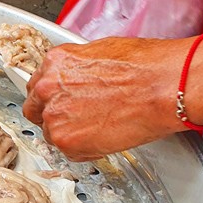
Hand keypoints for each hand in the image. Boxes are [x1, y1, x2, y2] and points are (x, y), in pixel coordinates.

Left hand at [23, 37, 185, 161]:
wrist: (167, 87)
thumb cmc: (147, 67)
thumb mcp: (103, 51)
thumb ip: (77, 68)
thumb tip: (75, 78)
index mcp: (55, 63)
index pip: (37, 86)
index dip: (50, 96)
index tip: (60, 101)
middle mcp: (48, 89)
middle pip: (36, 110)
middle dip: (52, 115)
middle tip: (75, 118)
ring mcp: (55, 117)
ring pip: (52, 133)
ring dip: (70, 133)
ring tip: (99, 126)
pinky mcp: (68, 142)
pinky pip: (68, 152)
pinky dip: (84, 149)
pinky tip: (105, 136)